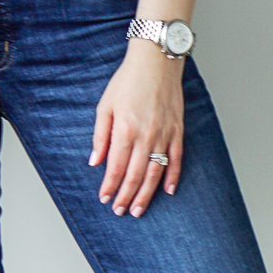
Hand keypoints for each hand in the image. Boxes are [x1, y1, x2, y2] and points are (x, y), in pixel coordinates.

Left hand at [90, 44, 183, 216]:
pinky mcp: (178, 131)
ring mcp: (164, 134)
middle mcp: (145, 135)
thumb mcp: (105, 105)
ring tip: (139, 209)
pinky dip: (173, 177)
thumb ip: (100, 136)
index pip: (115, 167)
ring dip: (146, 194)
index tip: (105, 199)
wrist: (156, 61)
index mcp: (124, 129)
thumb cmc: (128, 80)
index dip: (109, 186)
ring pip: (155, 172)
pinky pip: (176, 159)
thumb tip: (94, 161)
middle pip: (134, 175)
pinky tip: (168, 191)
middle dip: (126, 196)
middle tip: (121, 211)